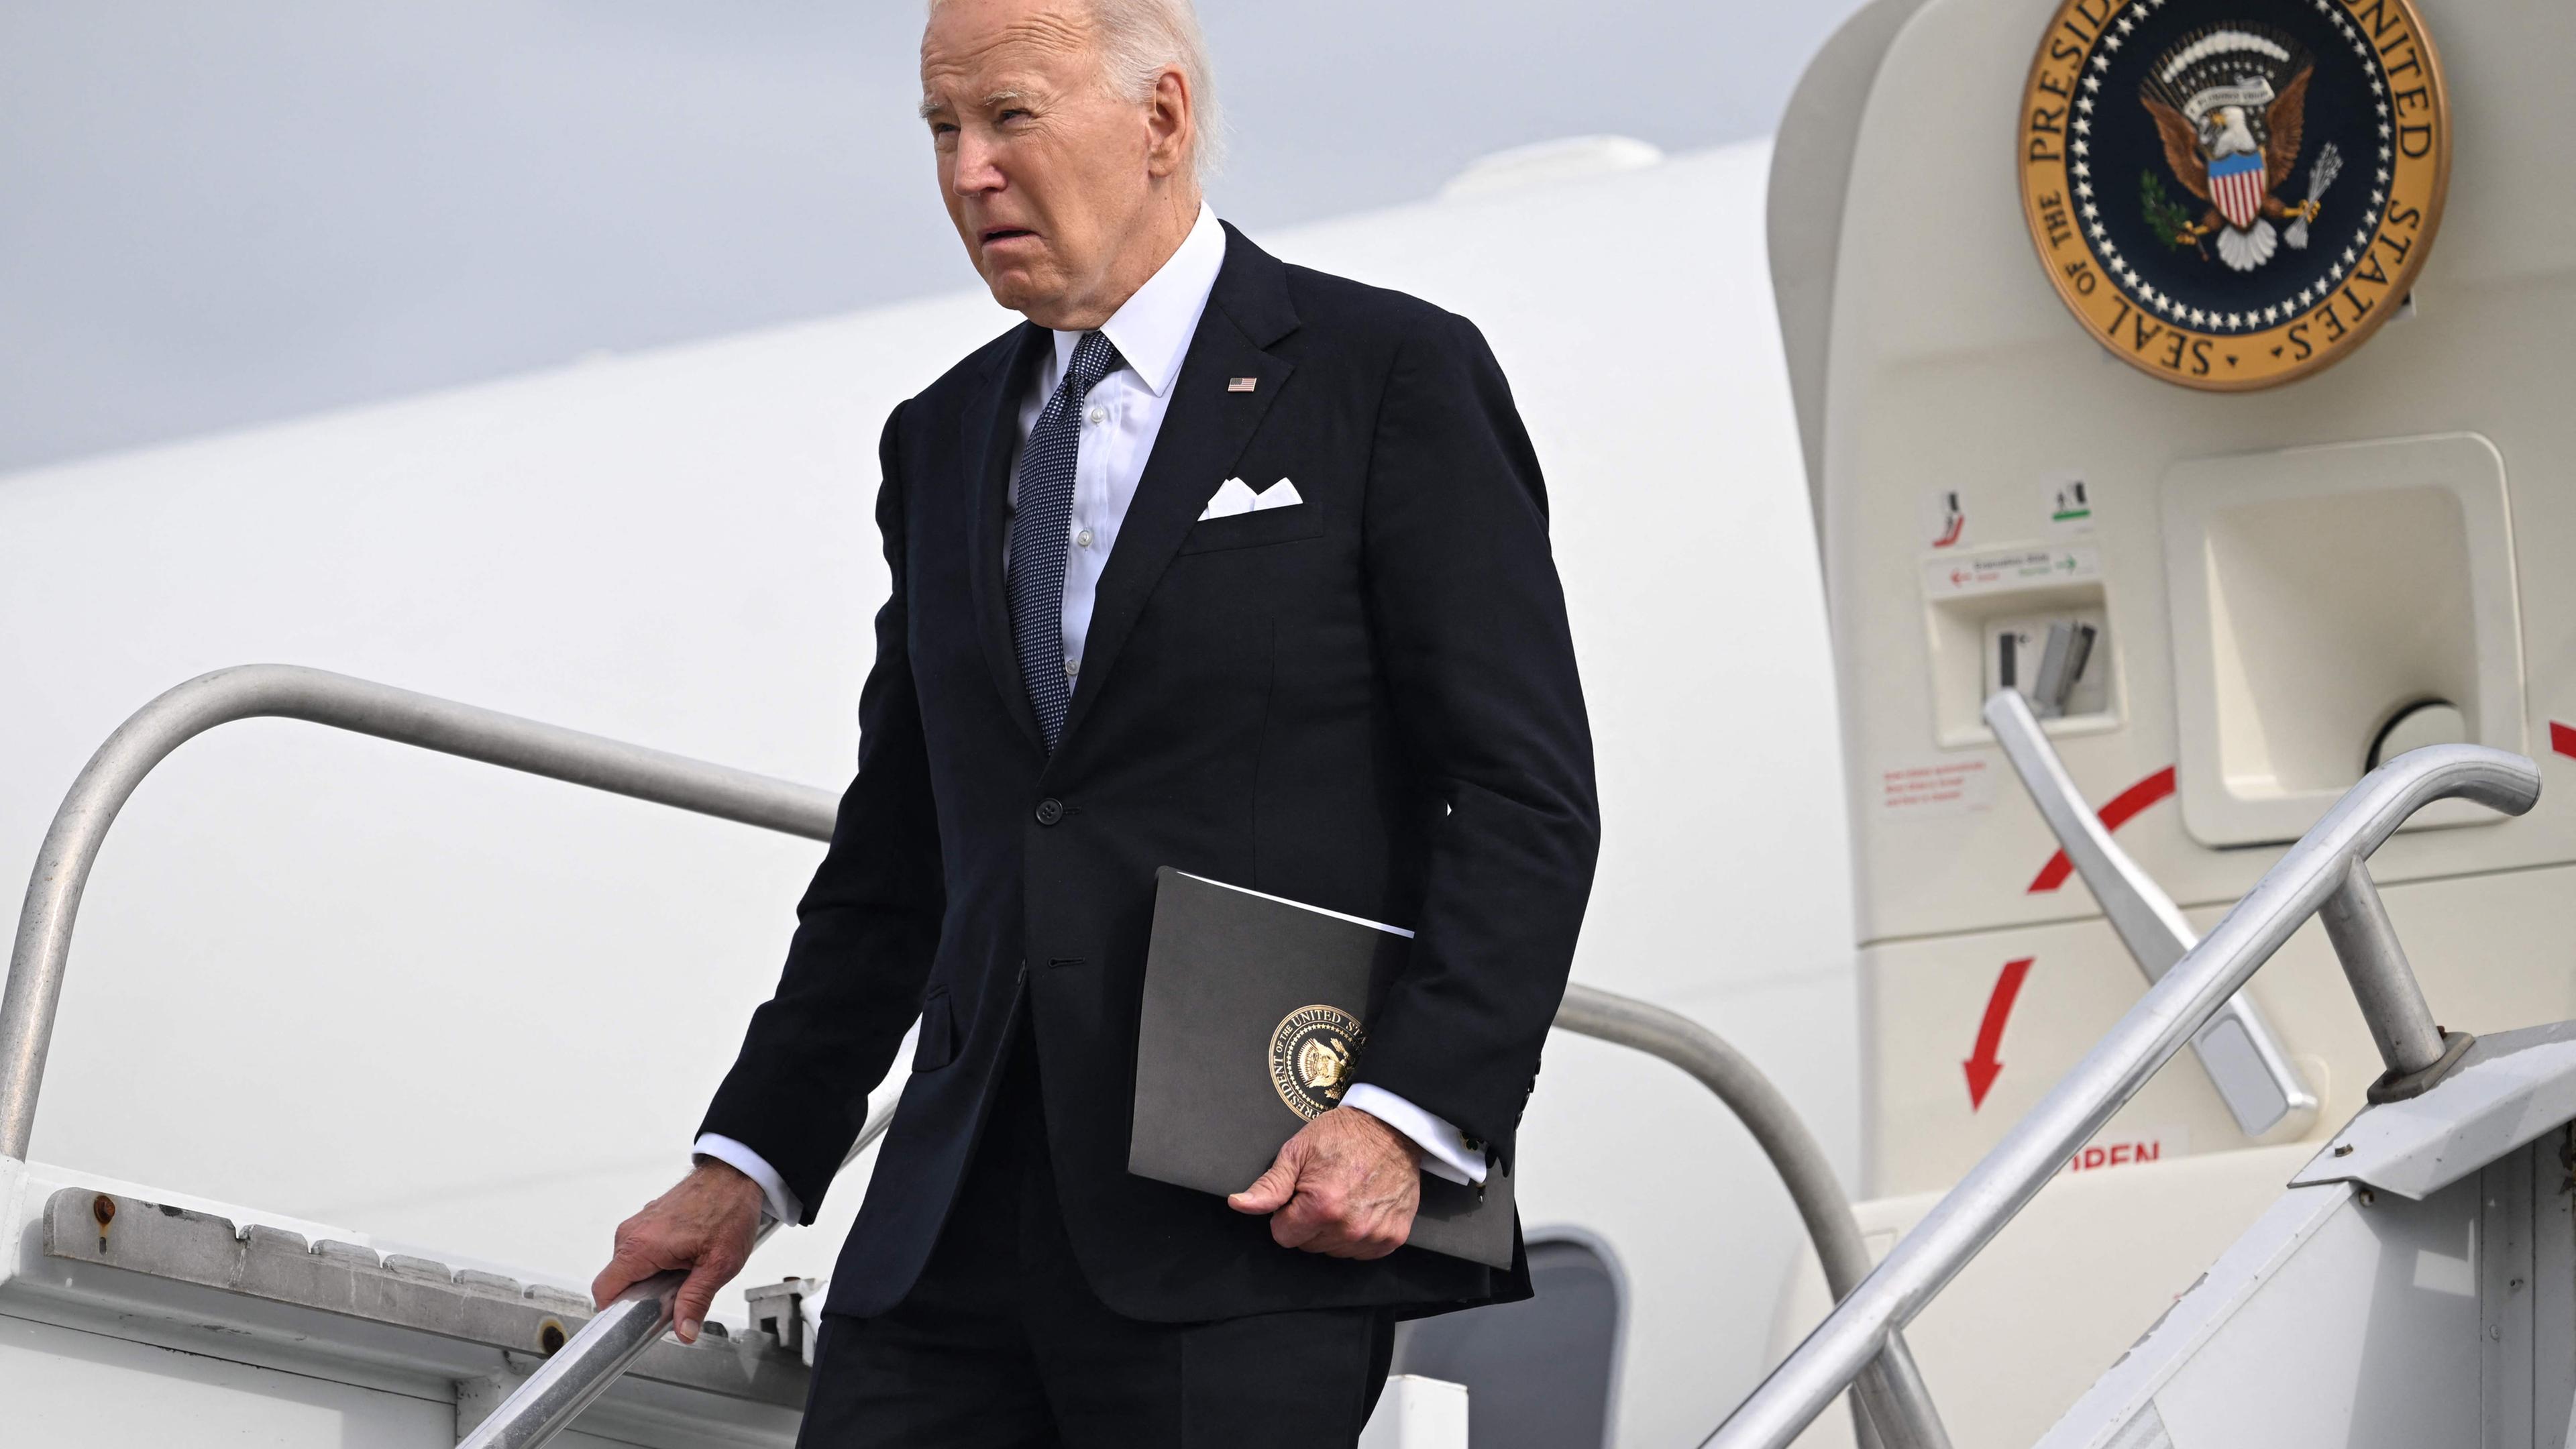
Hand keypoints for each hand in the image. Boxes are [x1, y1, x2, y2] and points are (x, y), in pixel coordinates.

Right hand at [592, 1160, 764, 1342]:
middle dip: (643, 1296)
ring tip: (686, 1272)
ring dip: (653, 1277)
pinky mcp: (648, 1220)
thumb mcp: (718, 1265)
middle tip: (675, 1296)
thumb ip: (696, 1301)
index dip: (615, 1313)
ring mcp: (638, 1224)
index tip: (634, 1324)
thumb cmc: (728, 1210)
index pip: (604, 1291)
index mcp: (640, 1247)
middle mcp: (631, 1233)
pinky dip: (658, 1261)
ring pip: (632, 1267)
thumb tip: (683, 1332)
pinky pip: (642, 1251)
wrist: (735, 1175)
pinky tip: (686, 1258)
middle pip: (619, 1282)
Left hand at [1227, 1105, 1422, 1258]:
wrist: (1391, 1127)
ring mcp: (1373, 1235)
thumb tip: (1239, 1205)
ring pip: (1334, 1250)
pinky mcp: (1393, 1237)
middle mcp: (1349, 1227)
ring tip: (1345, 1196)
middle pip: (1308, 1245)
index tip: (1300, 1194)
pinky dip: (1358, 1235)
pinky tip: (1362, 1207)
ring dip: (1334, 1230)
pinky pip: (1361, 1252)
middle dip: (1309, 1222)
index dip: (1286, 1213)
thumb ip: (1269, 1186)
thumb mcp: (1297, 1152)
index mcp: (1321, 1207)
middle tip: (1324, 1190)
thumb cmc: (1343, 1135)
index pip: (1283, 1235)